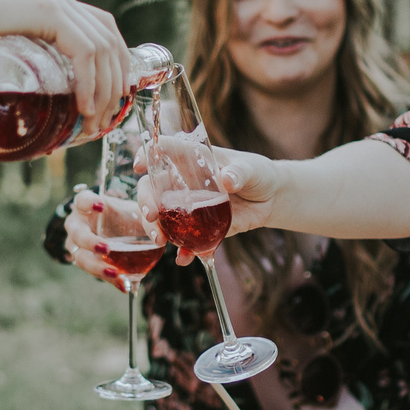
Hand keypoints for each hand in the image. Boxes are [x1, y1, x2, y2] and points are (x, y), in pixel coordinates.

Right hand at [0, 0, 127, 134]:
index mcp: (50, 1)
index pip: (99, 29)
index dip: (111, 63)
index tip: (106, 97)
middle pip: (110, 38)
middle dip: (116, 81)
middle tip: (107, 117)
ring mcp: (56, 1)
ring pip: (103, 48)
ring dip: (105, 89)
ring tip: (94, 122)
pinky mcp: (47, 11)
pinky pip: (85, 51)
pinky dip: (90, 81)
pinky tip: (84, 106)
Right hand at [61, 186, 150, 287]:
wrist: (117, 230)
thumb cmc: (123, 217)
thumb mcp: (135, 214)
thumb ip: (147, 222)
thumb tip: (159, 239)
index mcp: (86, 207)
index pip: (82, 200)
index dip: (89, 202)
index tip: (102, 206)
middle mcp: (77, 225)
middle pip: (77, 233)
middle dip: (90, 242)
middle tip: (106, 248)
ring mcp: (76, 245)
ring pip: (81, 258)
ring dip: (98, 267)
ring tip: (116, 274)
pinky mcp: (86, 263)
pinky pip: (94, 273)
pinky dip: (110, 280)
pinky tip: (125, 286)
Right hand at [135, 136, 288, 264]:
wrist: (270, 199)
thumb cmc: (257, 174)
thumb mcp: (252, 169)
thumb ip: (240, 173)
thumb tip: (227, 181)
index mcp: (192, 159)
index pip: (164, 150)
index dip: (147, 154)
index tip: (139, 165)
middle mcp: (183, 182)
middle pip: (152, 188)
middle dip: (145, 201)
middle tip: (150, 215)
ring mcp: (187, 207)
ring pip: (160, 217)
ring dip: (155, 229)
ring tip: (160, 240)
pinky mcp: (197, 228)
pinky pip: (184, 241)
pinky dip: (183, 251)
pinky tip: (184, 258)